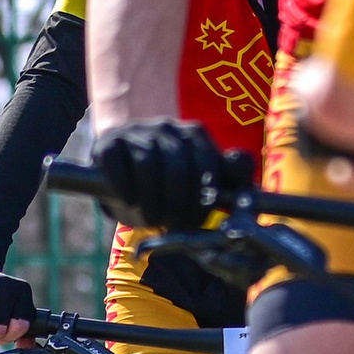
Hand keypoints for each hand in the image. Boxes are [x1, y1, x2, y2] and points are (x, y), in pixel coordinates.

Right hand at [92, 118, 227, 230]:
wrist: (120, 175)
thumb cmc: (164, 186)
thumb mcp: (199, 184)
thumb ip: (227, 179)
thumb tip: (245, 174)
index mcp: (194, 134)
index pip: (206, 164)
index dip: (202, 199)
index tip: (195, 223)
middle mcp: (167, 127)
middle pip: (178, 167)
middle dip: (177, 204)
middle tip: (173, 227)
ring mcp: (137, 131)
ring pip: (147, 164)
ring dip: (150, 199)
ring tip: (152, 219)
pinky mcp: (109, 141)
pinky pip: (118, 161)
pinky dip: (124, 186)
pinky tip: (129, 200)